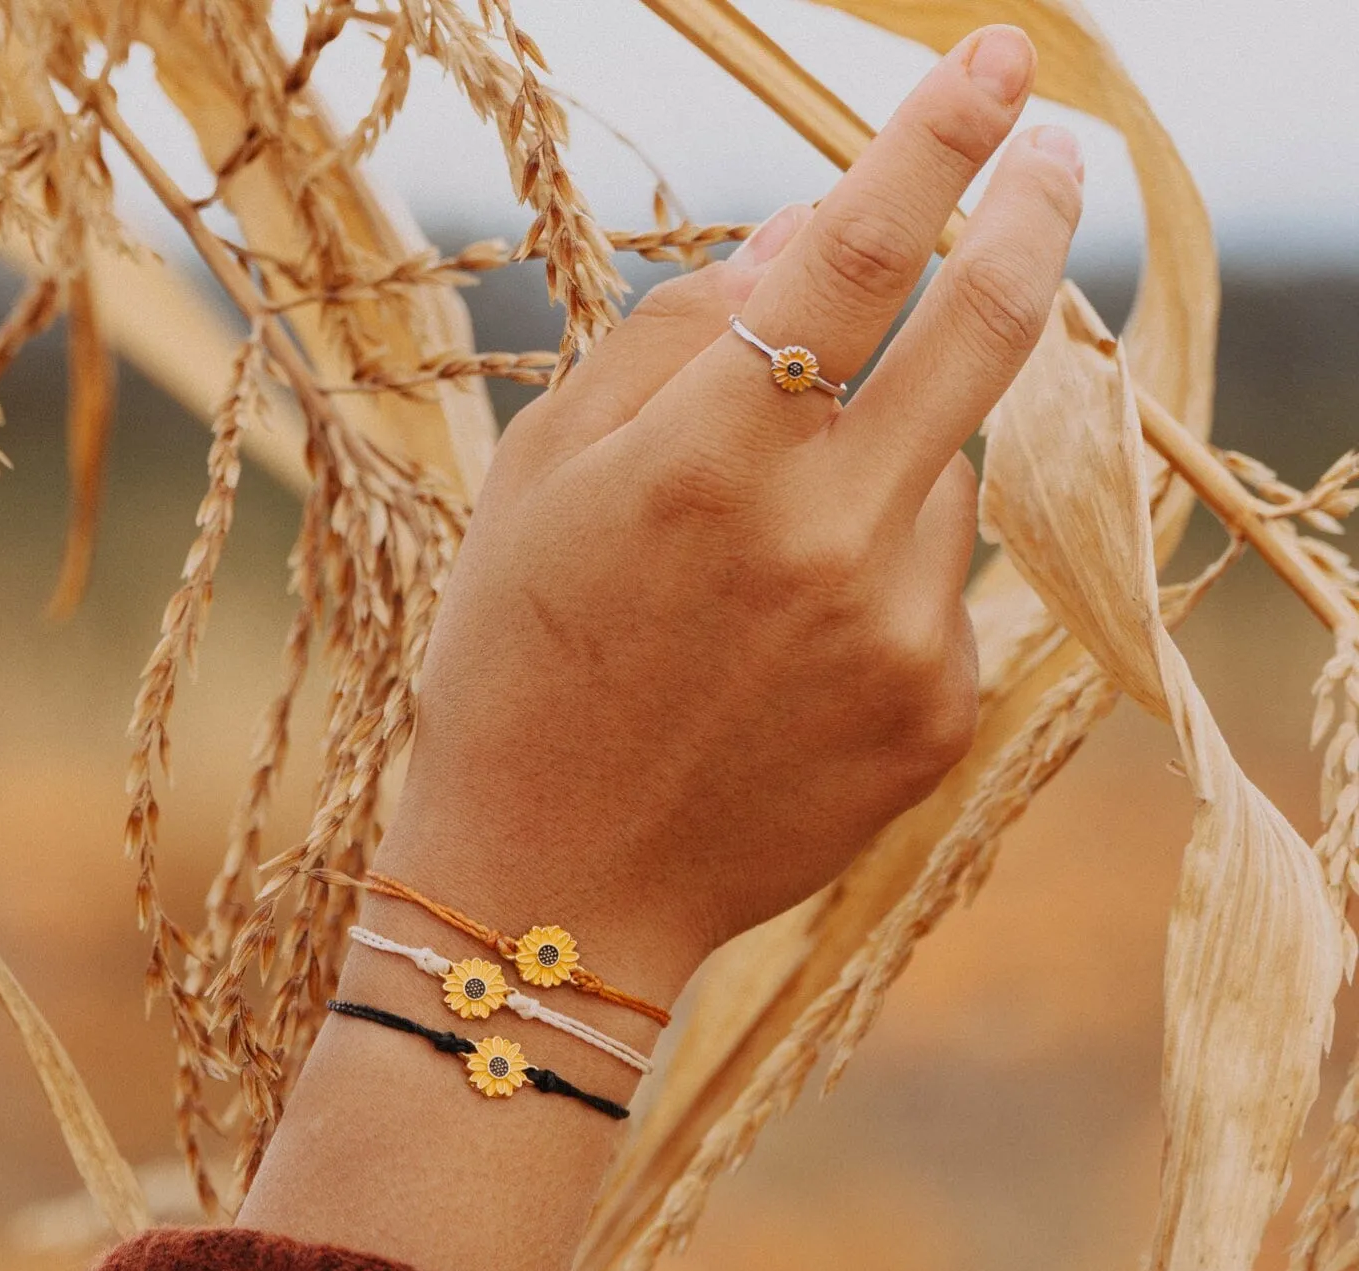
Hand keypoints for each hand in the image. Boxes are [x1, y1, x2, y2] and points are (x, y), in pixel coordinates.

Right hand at [377, 24, 1082, 1006]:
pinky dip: (891, 575)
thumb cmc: (516, 670)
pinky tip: (794, 648)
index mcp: (704, 463)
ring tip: (769, 564)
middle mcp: (824, 540)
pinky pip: (945, 588)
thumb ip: (669, 342)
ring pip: (951, 474)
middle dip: (1033, 217)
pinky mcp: (935, 714)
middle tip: (1059, 155)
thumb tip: (801, 238)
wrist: (558, 884)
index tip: (997, 64)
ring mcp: (896, 635)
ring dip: (893, 463)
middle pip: (987, 331)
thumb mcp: (540, 482)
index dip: (934, 138)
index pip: (857, 251)